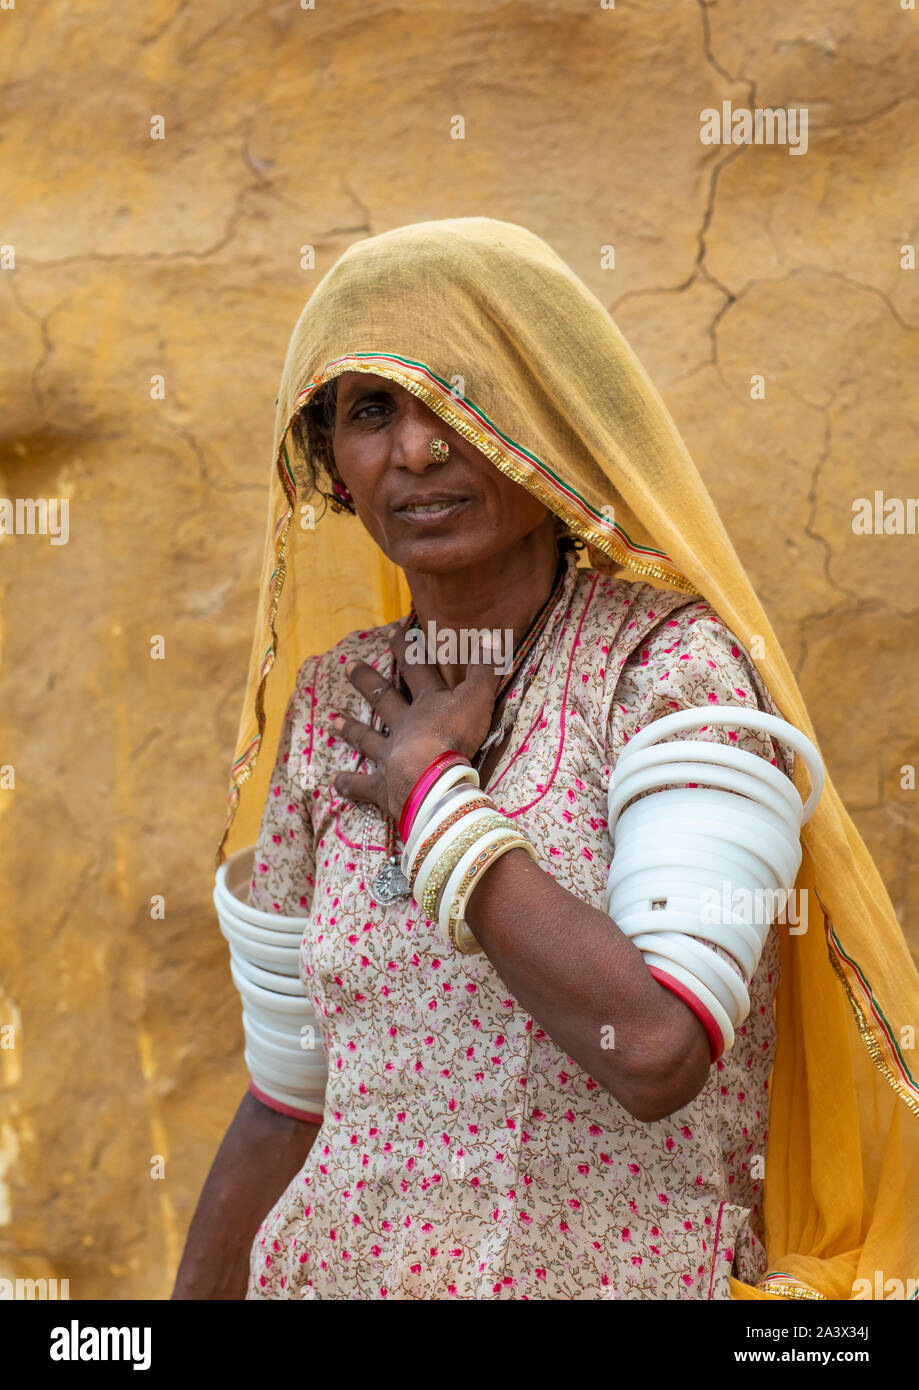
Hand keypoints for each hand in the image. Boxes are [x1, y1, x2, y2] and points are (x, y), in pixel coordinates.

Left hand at [331, 623, 501, 822]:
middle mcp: (403, 726)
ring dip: (351, 729)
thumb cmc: (457, 737)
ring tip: (333, 721)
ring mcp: (390, 756)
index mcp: (426, 705)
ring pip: (367, 739)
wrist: (433, 779)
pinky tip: (335, 781)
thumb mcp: (477, 698)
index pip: (416, 670)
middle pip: (383, 699)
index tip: (393, 632)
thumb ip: (484, 670)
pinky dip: (349, 784)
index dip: (406, 650)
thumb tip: (490, 635)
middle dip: (367, 681)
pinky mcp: (384, 786)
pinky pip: (363, 785)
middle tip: (348, 666)